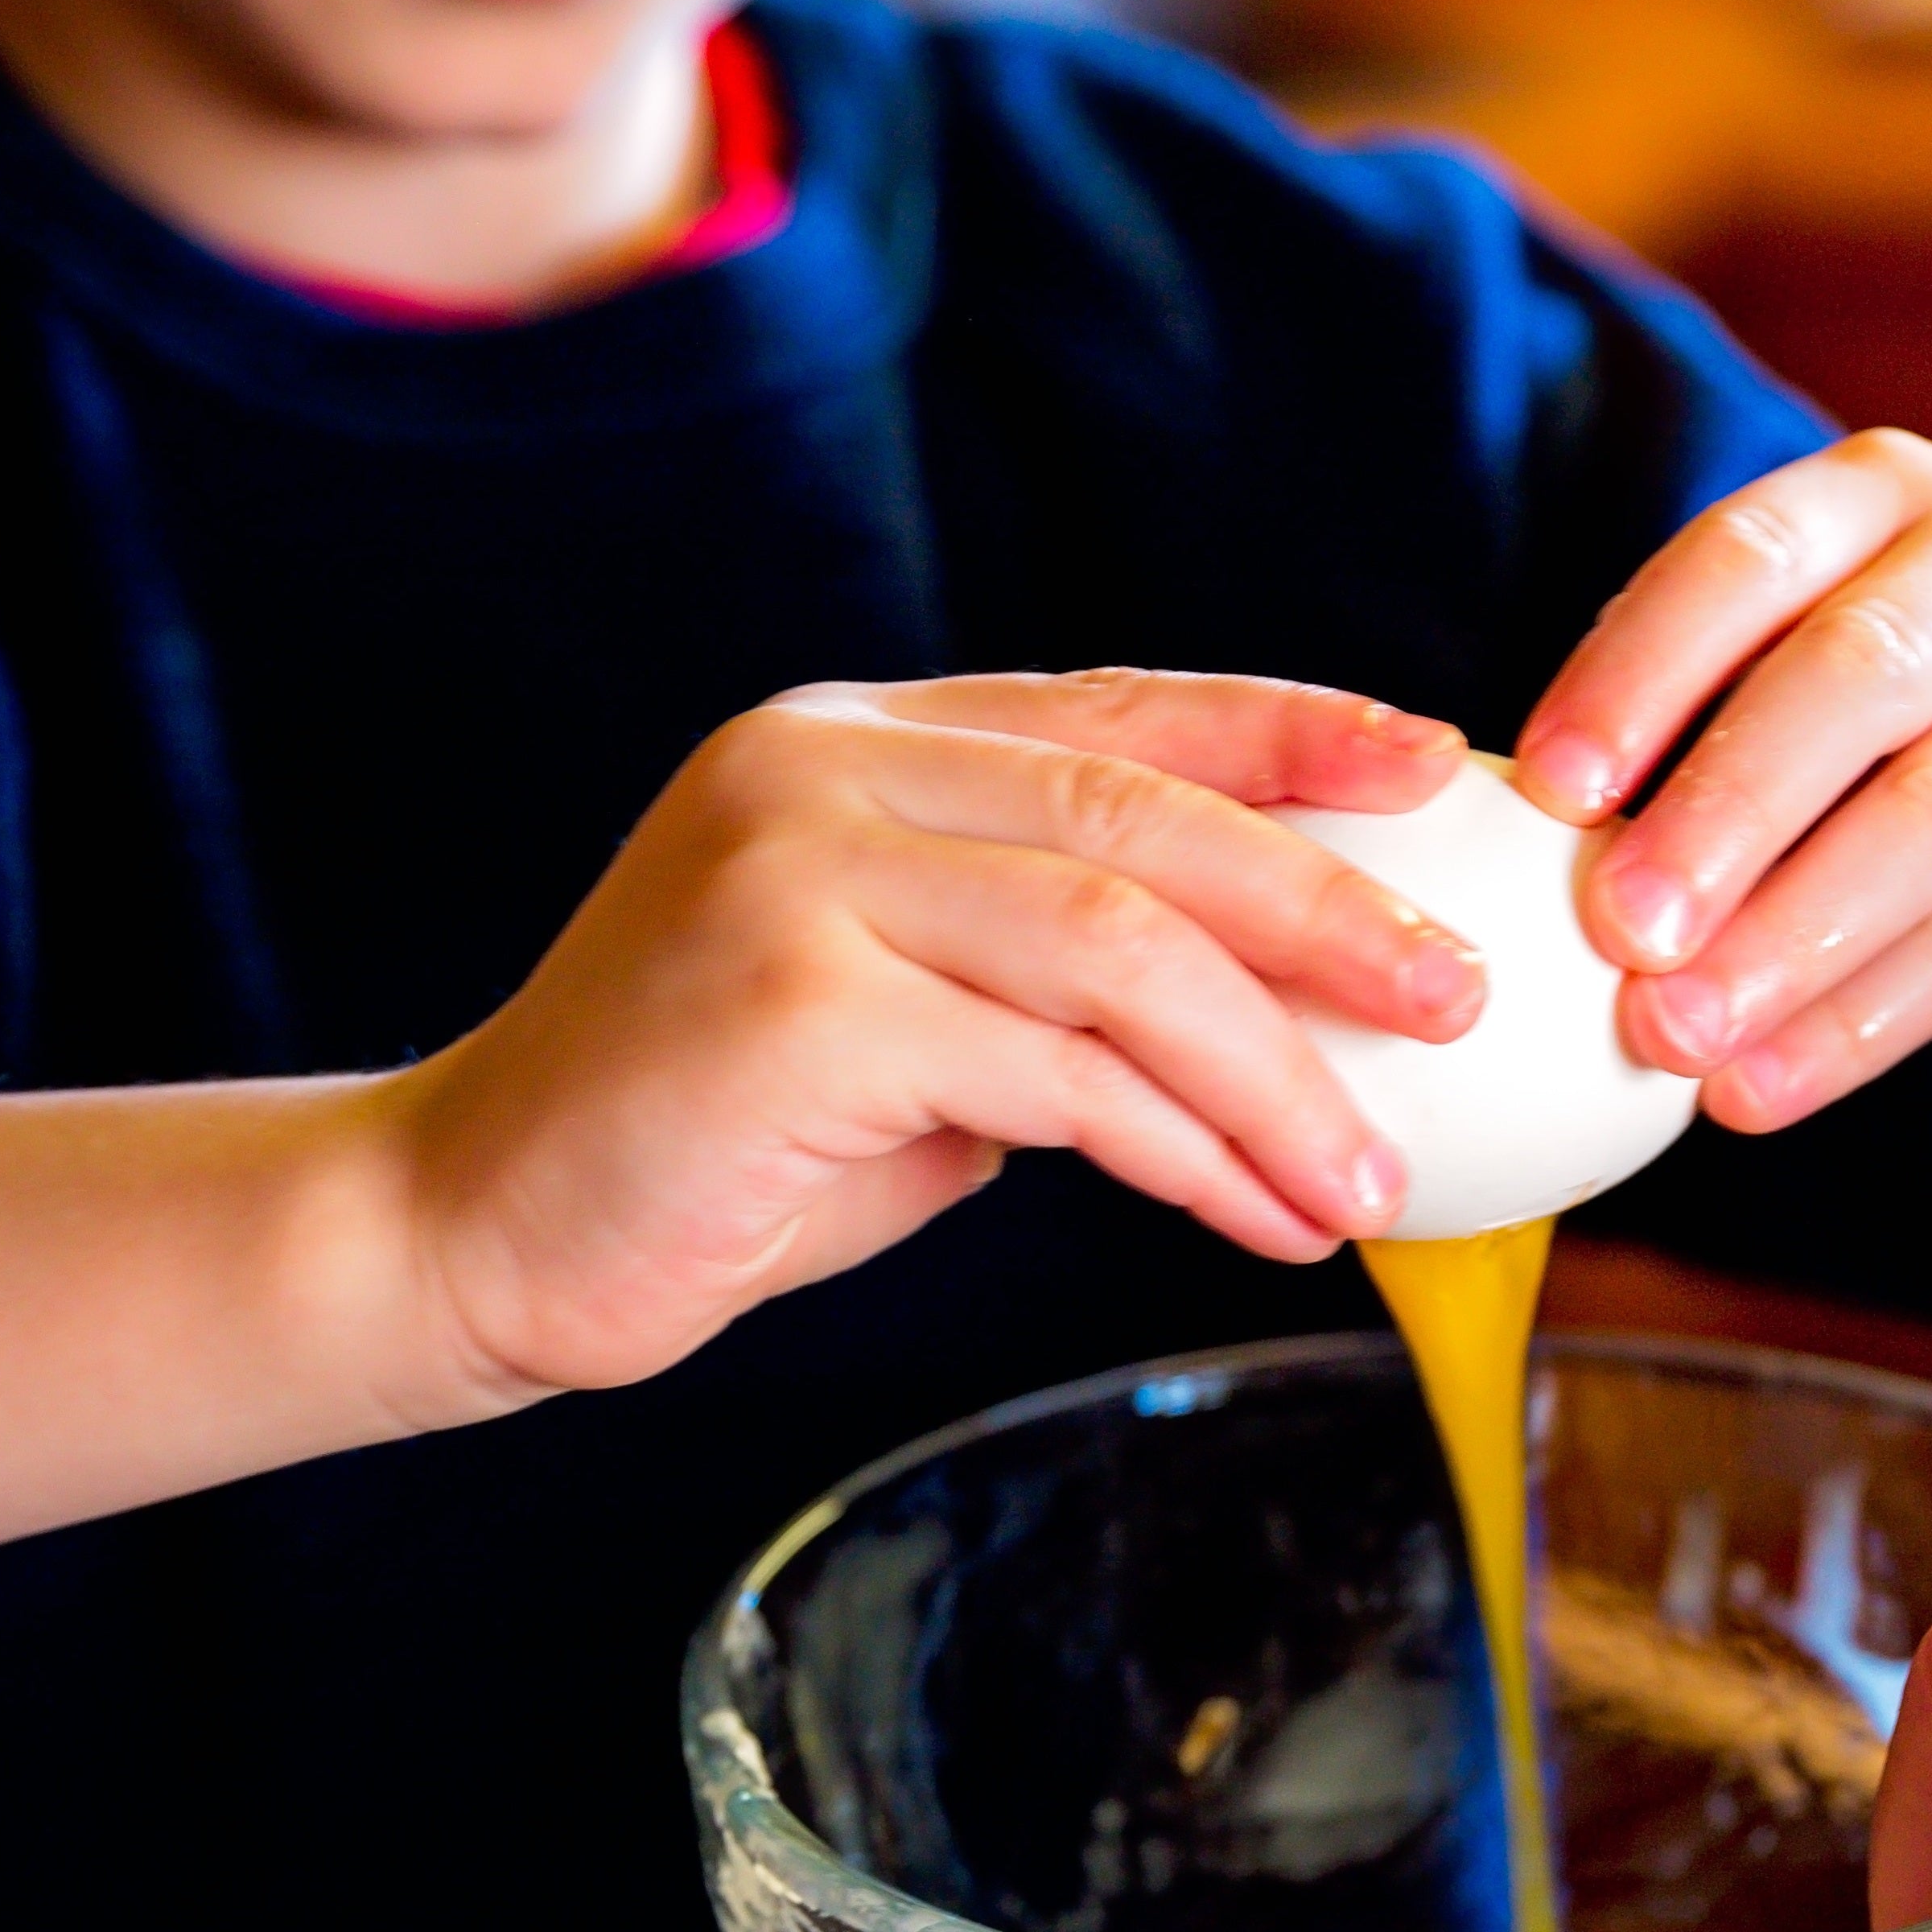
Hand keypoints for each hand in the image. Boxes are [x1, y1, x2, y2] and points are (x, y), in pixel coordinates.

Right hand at [380, 672, 1479, 1415]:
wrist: (468, 1224)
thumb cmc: (717, 1133)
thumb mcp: (905, 1007)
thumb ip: (1050, 965)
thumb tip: (1285, 995)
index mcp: (857, 738)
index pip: (1121, 706)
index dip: (1293, 729)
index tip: (1436, 769)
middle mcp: (824, 769)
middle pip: (1147, 813)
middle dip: (1330, 907)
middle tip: (1463, 992)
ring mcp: (796, 874)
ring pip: (1122, 944)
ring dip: (1278, 1069)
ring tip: (1376, 1174)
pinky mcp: (790, 1008)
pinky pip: (1056, 1075)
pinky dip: (1187, 1148)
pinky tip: (1261, 1212)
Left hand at [1517, 432, 1931, 1129]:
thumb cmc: (1891, 682)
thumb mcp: (1809, 621)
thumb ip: (1689, 698)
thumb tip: (1525, 844)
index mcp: (1878, 494)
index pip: (1747, 557)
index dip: (1640, 669)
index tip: (1547, 790)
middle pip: (1855, 679)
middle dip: (1726, 811)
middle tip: (1618, 932)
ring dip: (1790, 942)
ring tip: (1674, 1039)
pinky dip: (1861, 1026)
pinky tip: (1760, 1089)